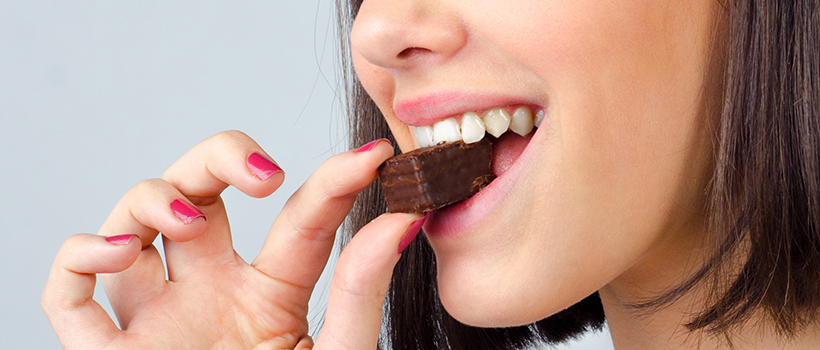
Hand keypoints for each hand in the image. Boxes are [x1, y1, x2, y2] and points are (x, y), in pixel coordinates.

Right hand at [42, 131, 421, 348]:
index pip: (299, 219)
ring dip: (150, 197)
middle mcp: (210, 292)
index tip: (373, 159)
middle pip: (198, 189)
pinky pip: (67, 295)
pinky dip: (75, 258)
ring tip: (189, 221)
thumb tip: (403, 217)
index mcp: (273, 293)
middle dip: (218, 156)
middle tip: (261, 174)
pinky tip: (117, 254)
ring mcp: (158, 318)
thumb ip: (362, 292)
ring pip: (130, 223)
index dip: (334, 181)